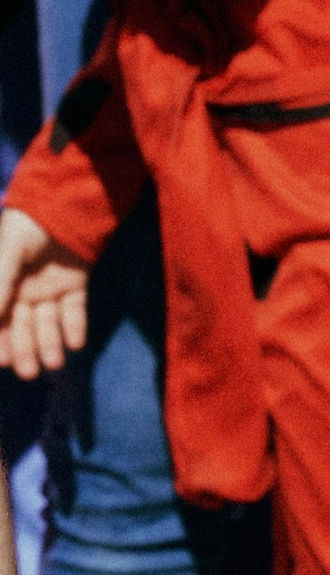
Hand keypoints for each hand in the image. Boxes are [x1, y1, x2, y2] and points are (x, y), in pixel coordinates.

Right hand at [0, 204, 88, 379]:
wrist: (66, 201)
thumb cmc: (26, 224)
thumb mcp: (7, 253)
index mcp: (0, 282)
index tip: (1, 364)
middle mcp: (22, 288)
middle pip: (21, 325)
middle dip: (24, 350)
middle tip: (28, 373)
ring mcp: (48, 286)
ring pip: (46, 322)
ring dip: (49, 344)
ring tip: (55, 364)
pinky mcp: (74, 282)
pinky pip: (74, 309)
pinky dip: (75, 326)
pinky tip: (76, 343)